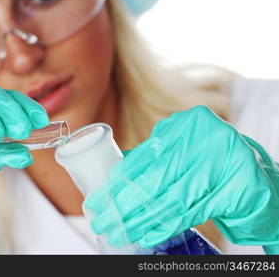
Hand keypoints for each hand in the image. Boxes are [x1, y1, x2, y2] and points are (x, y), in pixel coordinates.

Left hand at [83, 106, 278, 253]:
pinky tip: (146, 234)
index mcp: (190, 124)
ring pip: (173, 198)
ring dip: (141, 218)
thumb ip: (155, 156)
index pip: (147, 155)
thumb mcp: (184, 151)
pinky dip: (167, 226)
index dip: (120, 179)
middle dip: (125, 202)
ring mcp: (227, 163)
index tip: (100, 197)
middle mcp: (209, 138)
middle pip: (157, 178)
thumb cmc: (213, 164)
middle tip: (101, 219)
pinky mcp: (239, 190)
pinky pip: (194, 213)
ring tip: (118, 231)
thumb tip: (115, 173)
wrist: (259, 180)